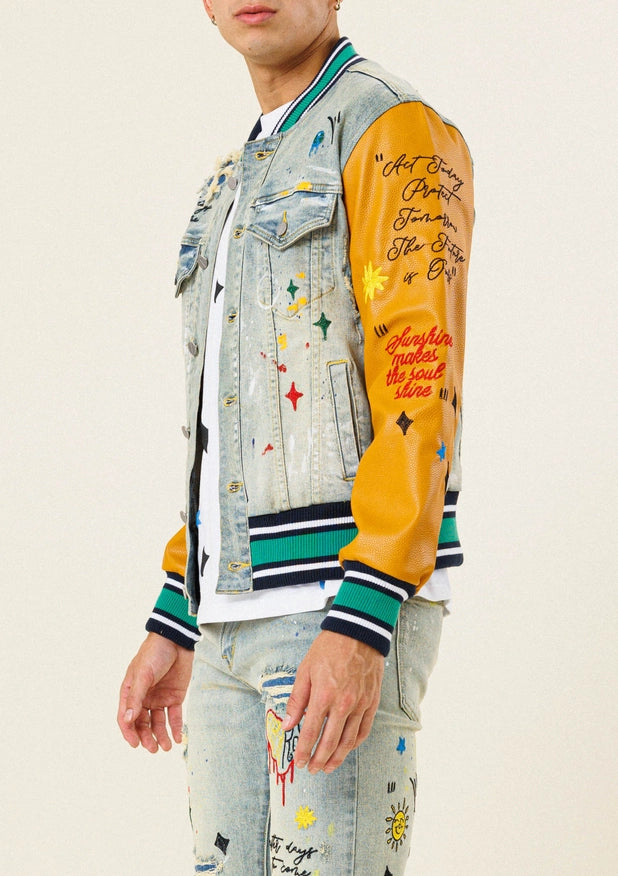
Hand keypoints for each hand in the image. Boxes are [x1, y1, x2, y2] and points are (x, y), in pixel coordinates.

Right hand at [117, 632, 193, 752]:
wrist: (176, 640)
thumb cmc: (154, 654)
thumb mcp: (143, 675)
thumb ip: (136, 698)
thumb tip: (127, 720)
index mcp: (130, 692)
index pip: (126, 718)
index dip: (129, 732)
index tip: (136, 745)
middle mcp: (144, 698)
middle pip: (142, 724)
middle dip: (147, 737)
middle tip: (154, 749)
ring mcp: (159, 698)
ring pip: (158, 723)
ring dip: (161, 736)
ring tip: (166, 747)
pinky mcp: (175, 697)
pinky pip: (174, 716)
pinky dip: (175, 728)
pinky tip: (177, 738)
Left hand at [282, 630, 383, 773]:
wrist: (358, 633)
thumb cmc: (328, 649)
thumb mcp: (305, 670)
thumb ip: (296, 700)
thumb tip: (288, 725)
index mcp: (323, 696)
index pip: (311, 732)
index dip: (304, 751)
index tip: (299, 762)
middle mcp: (343, 704)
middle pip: (330, 742)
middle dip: (319, 760)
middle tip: (312, 770)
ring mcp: (360, 704)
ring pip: (349, 740)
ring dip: (337, 757)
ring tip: (328, 767)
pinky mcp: (371, 702)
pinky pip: (364, 729)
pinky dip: (355, 743)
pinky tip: (347, 749)